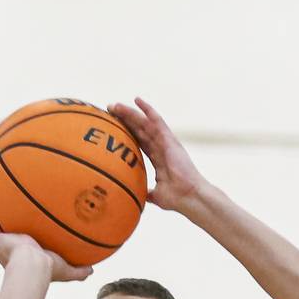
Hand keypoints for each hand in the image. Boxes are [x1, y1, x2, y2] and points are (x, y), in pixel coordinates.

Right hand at [0, 216, 92, 281]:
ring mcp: (3, 246)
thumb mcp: (66, 271)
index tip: (26, 243)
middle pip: (8, 243)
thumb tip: (91, 272)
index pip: (25, 252)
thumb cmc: (47, 270)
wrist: (31, 266)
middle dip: (5, 238)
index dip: (25, 249)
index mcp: (27, 259)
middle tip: (5, 228)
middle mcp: (13, 253)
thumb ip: (79, 272)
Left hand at [107, 97, 207, 212]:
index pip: (140, 141)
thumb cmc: (177, 198)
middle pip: (140, 129)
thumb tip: (138, 196)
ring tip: (115, 105)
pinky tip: (137, 100)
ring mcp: (166, 142)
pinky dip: (147, 110)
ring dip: (130, 113)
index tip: (114, 126)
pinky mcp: (169, 140)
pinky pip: (156, 121)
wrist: (189, 197)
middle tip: (110, 110)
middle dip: (125, 119)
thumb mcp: (157, 195)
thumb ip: (148, 192)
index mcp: (159, 158)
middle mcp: (162, 147)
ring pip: (144, 123)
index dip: (128, 132)